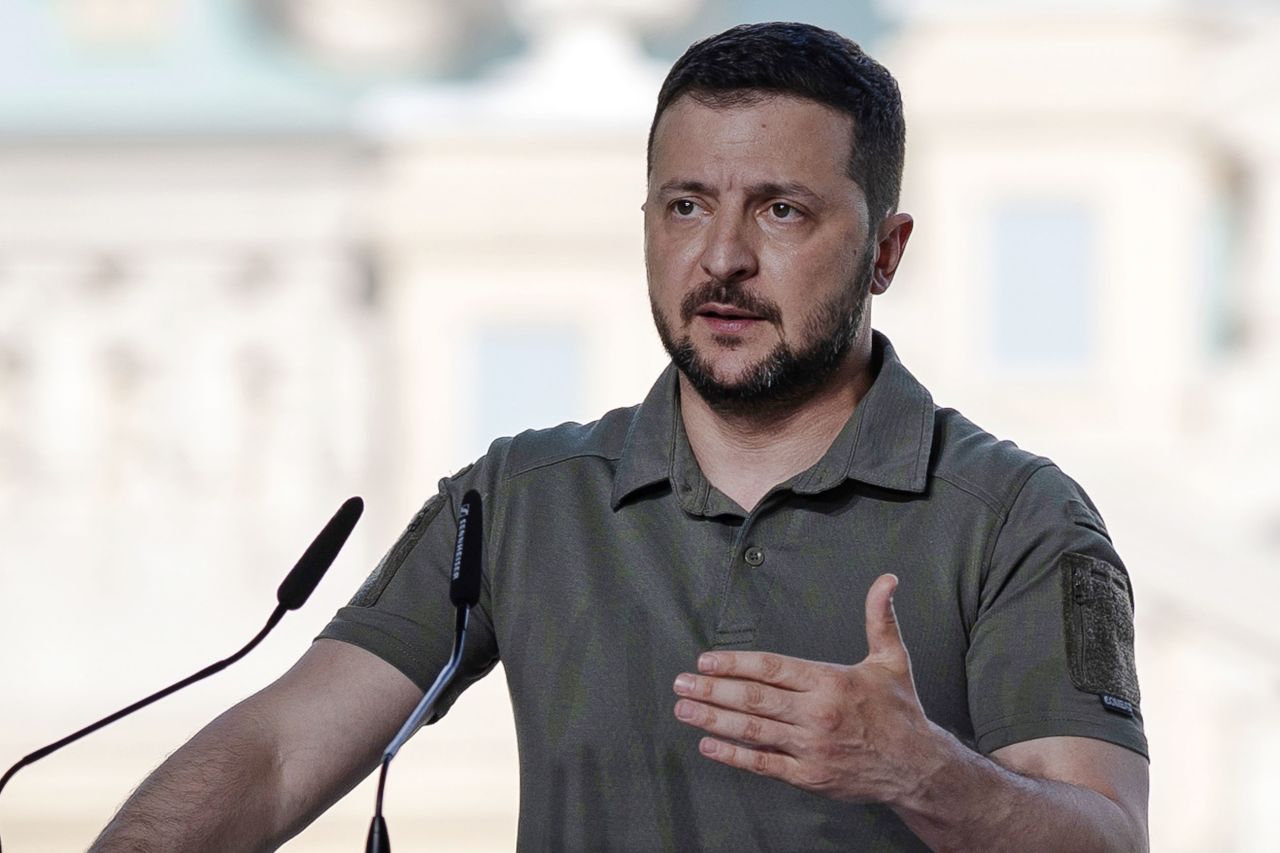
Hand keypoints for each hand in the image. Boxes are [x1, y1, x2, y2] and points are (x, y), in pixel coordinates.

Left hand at [672, 573, 940, 804]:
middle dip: (712, 689)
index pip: (772, 668)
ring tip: (684, 708)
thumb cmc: (901, 710)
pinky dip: (733, 755)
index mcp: (830, 681)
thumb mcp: (892, 659)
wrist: (918, 767)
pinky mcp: (808, 775)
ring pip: (753, 730)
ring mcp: (810, 747)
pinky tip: (708, 745)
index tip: (706, 659)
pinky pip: (764, 764)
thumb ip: (880, 618)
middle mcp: (816, 713)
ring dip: (714, 719)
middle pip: (754, 698)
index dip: (735, 663)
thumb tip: (887, 579)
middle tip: (681, 682)